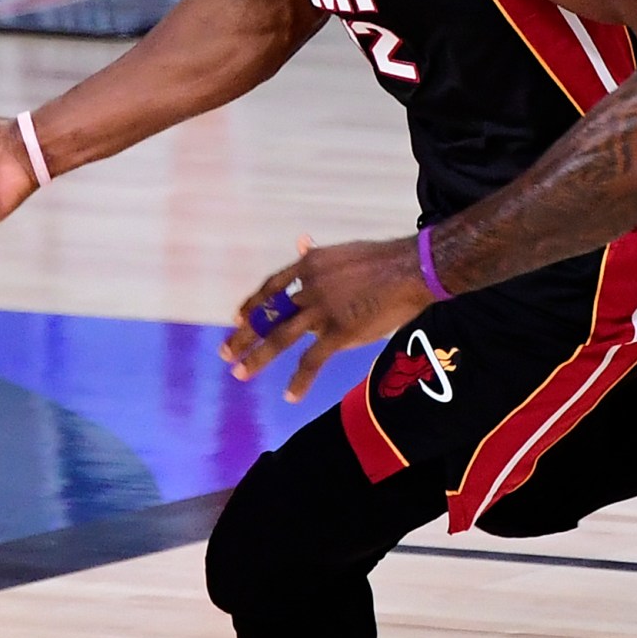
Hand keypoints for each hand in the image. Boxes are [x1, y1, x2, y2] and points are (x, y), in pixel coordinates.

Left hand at [221, 235, 433, 402]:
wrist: (411, 270)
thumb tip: (301, 242)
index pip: (271, 287)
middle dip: (244, 335)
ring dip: (257, 358)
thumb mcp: (343, 252)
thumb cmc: (384, 261)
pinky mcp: (339, 332)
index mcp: (308, 264)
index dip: (253, 305)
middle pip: (268, 314)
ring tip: (240, 373)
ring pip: (280, 337)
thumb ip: (319, 255)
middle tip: (225, 351)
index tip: (238, 318)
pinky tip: (290, 395)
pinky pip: (312, 360)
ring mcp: (322, 310)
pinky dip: (299, 380)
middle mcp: (308, 287)